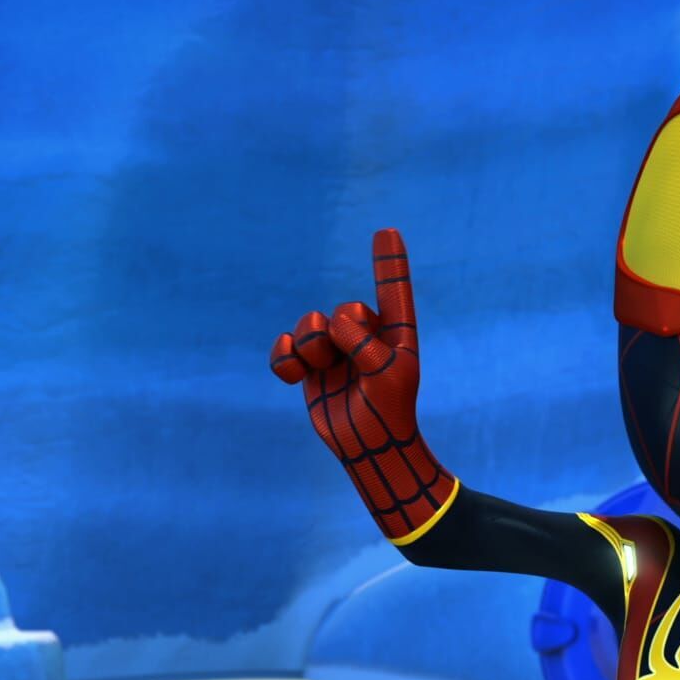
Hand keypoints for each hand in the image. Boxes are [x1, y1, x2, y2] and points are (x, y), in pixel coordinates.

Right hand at [269, 229, 457, 543]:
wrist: (369, 448)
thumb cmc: (389, 413)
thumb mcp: (387, 375)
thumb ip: (364, 344)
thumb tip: (333, 324)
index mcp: (395, 335)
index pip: (392, 293)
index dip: (389, 262)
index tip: (387, 230)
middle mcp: (366, 337)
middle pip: (343, 308)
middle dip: (337, 330)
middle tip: (345, 358)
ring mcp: (337, 352)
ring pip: (312, 323)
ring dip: (310, 342)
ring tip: (318, 367)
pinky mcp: (312, 369)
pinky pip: (288, 346)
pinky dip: (284, 356)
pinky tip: (290, 373)